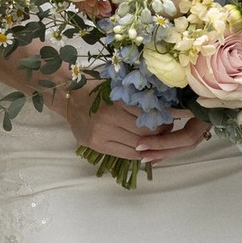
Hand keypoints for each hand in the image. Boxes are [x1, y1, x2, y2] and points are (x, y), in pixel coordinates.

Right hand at [58, 87, 206, 161]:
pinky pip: (126, 154)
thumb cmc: (97, 89)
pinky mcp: (98, 145)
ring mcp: (103, 133)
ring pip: (138, 145)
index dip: (165, 120)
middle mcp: (110, 117)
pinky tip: (145, 149)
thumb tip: (169, 109)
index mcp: (118, 100)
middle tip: (167, 130)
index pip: (151, 115)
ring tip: (157, 140)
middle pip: (147, 132)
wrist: (70, 98)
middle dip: (161, 133)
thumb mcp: (120, 88)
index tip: (172, 119)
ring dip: (152, 145)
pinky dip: (140, 153)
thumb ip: (139, 98)